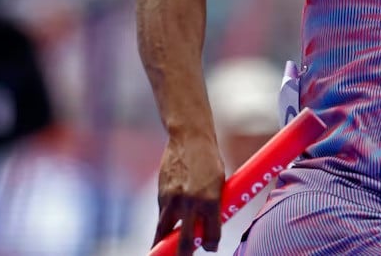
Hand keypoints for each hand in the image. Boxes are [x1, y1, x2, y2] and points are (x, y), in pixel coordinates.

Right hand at [153, 134, 224, 254]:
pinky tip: (167, 225)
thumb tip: (207, 225)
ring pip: (164, 232)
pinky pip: (162, 216)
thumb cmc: (210, 160)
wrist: (190, 138)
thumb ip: (214, 205)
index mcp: (211, 200)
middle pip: (184, 241)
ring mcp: (173, 200)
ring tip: (163, 252)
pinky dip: (165, 223)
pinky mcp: (161, 195)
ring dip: (165, 243)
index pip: (211, 234)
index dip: (211, 244)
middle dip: (184, 254)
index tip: (210, 247)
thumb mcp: (219, 182)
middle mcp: (191, 203)